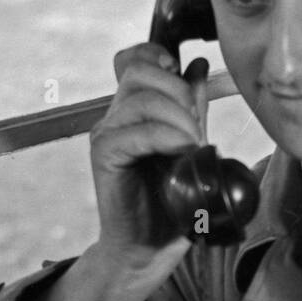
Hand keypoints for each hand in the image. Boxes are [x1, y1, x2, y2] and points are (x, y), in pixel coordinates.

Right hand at [88, 43, 211, 265]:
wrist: (151, 246)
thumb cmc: (172, 201)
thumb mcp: (190, 144)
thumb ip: (193, 107)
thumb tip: (195, 65)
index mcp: (135, 108)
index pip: (134, 58)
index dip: (155, 54)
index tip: (180, 71)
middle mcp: (116, 116)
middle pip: (140, 71)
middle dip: (178, 91)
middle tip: (197, 127)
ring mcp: (107, 134)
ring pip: (140, 100)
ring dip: (177, 119)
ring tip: (193, 146)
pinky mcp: (104, 156)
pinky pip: (132, 132)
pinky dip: (163, 137)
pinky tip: (181, 152)